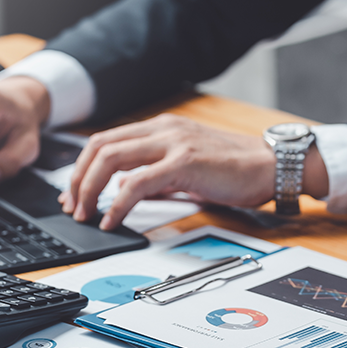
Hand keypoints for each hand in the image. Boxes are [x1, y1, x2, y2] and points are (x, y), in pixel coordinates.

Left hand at [60, 114, 327, 229]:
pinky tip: (113, 220)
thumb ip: (157, 174)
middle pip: (99, 147)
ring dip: (89, 190)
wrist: (272, 165)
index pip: (106, 141)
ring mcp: (173, 143)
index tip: (76, 194)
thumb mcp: (187, 167)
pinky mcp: (184, 162)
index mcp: (161, 128)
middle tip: (74, 207)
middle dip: (78, 179)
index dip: (83, 168)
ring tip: (87, 215)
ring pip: (110, 160)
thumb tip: (127, 191)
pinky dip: (117, 204)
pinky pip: (136, 183)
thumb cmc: (235, 169)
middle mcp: (163, 129)